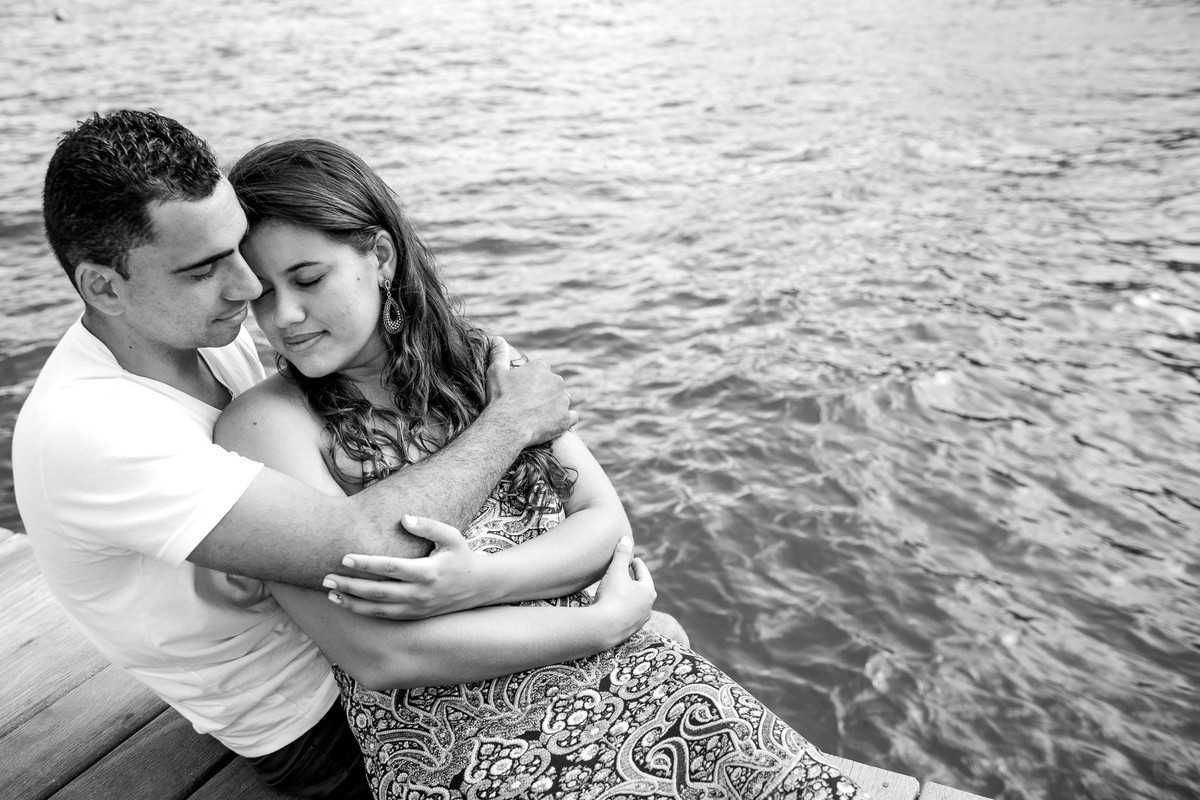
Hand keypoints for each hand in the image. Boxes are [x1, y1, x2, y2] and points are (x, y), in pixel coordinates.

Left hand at [323, 516, 493, 619]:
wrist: (479, 586)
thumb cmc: (462, 556)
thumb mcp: (452, 536)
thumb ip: (428, 525)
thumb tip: (403, 518)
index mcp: (428, 572)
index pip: (391, 568)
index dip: (366, 564)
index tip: (345, 557)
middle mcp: (420, 594)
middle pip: (378, 592)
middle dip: (350, 586)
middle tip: (327, 579)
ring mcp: (416, 608)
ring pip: (378, 609)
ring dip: (352, 603)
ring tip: (330, 595)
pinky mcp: (414, 616)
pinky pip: (384, 617)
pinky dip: (364, 612)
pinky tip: (348, 604)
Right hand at [485, 336, 576, 445]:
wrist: (508, 425)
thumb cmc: (501, 398)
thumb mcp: (496, 372)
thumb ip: (499, 354)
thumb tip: (498, 338)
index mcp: (541, 368)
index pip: (542, 369)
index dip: (533, 379)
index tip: (524, 388)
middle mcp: (556, 381)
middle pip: (554, 384)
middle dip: (546, 391)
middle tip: (530, 403)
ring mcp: (563, 400)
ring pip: (563, 399)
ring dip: (556, 404)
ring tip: (540, 414)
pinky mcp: (566, 418)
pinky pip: (572, 416)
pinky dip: (565, 419)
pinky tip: (555, 423)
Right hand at [591, 537, 655, 645]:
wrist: (603, 628)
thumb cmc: (612, 597)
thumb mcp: (616, 571)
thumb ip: (621, 555)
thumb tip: (626, 538)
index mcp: (648, 592)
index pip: (643, 574)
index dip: (637, 564)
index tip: (632, 559)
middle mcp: (647, 608)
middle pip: (642, 590)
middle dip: (634, 580)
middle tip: (627, 573)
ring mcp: (639, 622)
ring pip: (636, 605)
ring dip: (629, 596)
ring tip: (621, 591)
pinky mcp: (628, 632)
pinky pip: (627, 616)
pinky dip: (623, 609)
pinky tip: (614, 608)